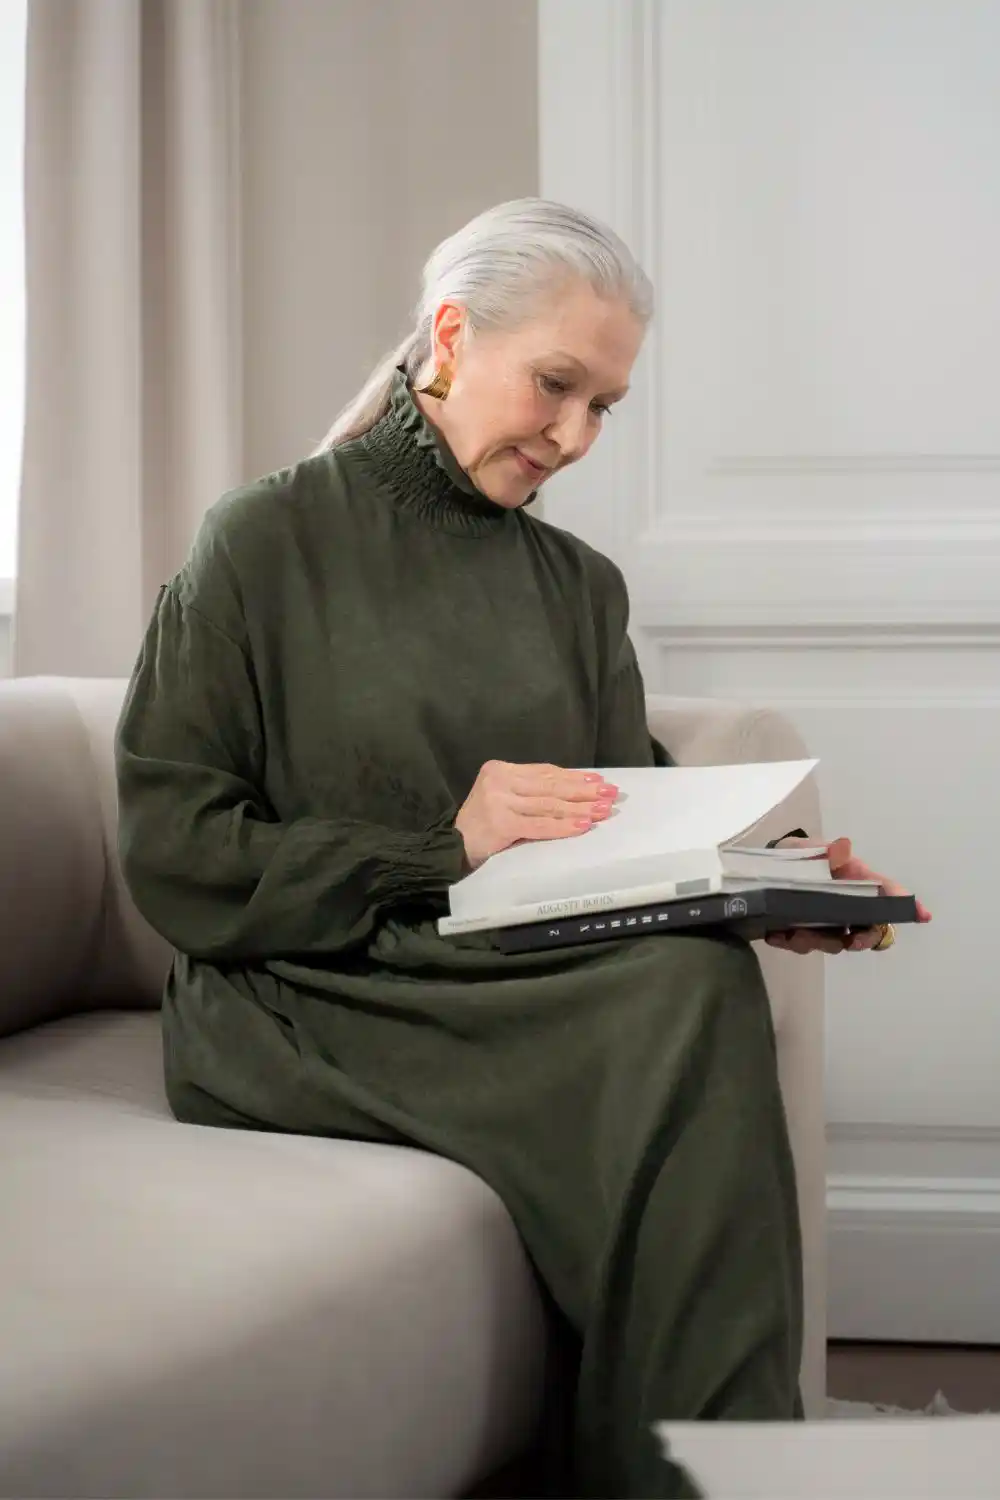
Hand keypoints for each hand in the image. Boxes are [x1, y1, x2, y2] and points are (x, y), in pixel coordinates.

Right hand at [455, 761, 617, 868]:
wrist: (452, 846)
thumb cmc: (482, 825)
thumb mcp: (503, 798)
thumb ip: (530, 792)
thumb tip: (575, 789)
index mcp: (500, 769)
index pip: (545, 772)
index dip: (574, 777)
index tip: (598, 780)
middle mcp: (499, 781)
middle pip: (550, 786)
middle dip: (584, 790)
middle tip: (610, 793)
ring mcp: (499, 801)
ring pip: (549, 805)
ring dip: (580, 808)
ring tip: (603, 809)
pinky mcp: (501, 823)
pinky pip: (540, 825)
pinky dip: (563, 826)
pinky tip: (583, 825)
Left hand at [764, 835, 931, 955]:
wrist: (770, 867)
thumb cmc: (803, 856)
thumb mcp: (813, 849)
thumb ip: (829, 852)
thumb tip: (843, 847)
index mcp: (857, 883)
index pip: (888, 894)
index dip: (907, 906)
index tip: (923, 915)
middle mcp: (849, 907)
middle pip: (869, 932)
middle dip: (864, 940)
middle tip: (850, 943)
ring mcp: (828, 924)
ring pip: (834, 944)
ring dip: (816, 942)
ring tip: (793, 933)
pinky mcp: (804, 933)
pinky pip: (802, 945)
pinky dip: (789, 942)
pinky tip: (774, 935)